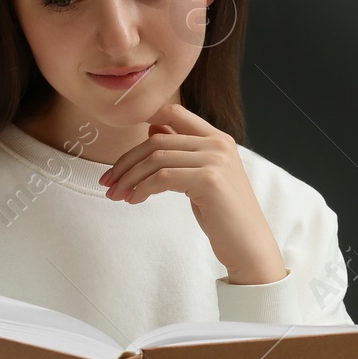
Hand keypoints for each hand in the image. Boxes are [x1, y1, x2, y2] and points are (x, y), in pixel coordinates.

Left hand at [98, 103, 287, 284]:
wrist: (249, 245)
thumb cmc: (224, 215)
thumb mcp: (200, 177)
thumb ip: (181, 152)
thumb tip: (152, 129)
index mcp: (218, 138)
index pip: (174, 113)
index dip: (143, 123)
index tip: (122, 152)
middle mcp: (218, 143)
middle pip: (157, 140)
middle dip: (126, 162)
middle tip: (108, 182)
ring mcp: (215, 159)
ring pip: (156, 159)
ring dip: (129, 178)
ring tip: (117, 195)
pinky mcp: (209, 179)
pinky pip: (162, 178)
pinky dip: (142, 189)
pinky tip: (134, 200)